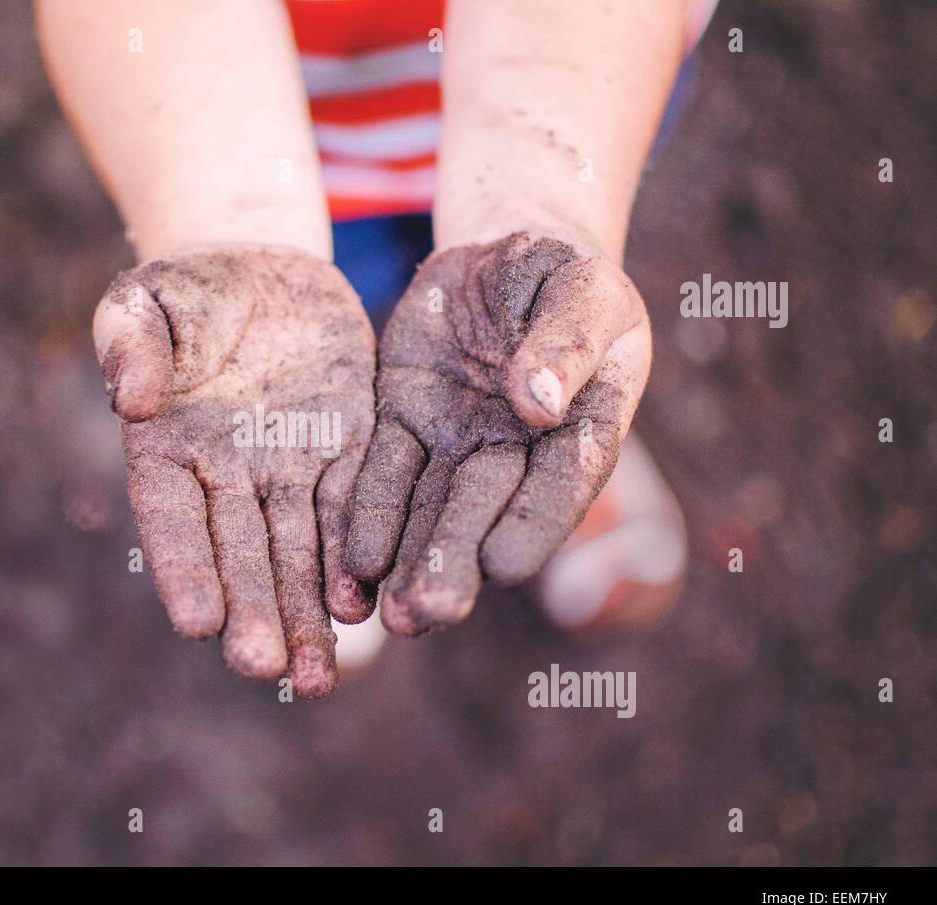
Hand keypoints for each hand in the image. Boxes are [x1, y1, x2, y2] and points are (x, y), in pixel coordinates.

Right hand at [93, 245, 376, 697]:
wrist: (262, 270)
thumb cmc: (188, 288)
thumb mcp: (148, 299)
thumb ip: (132, 342)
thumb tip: (132, 399)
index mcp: (168, 449)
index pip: (172, 519)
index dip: (183, 569)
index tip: (196, 621)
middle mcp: (226, 476)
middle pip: (239, 555)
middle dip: (253, 611)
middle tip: (265, 669)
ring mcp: (287, 470)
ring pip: (297, 552)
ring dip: (305, 614)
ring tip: (316, 678)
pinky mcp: (344, 450)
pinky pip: (349, 511)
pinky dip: (351, 560)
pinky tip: (360, 607)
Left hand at [344, 231, 651, 635]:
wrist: (497, 256)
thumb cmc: (559, 273)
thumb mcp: (581, 287)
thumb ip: (567, 343)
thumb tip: (538, 407)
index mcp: (582, 425)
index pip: (561, 481)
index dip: (533, 523)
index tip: (505, 566)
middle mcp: (516, 451)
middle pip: (483, 511)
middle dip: (454, 562)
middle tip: (428, 615)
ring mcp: (456, 442)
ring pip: (430, 508)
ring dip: (409, 561)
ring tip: (391, 616)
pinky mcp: (403, 423)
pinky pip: (383, 473)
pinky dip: (369, 516)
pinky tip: (355, 564)